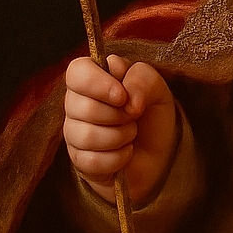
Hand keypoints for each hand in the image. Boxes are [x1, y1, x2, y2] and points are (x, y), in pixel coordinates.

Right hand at [63, 54, 176, 206]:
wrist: (159, 148)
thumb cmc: (151, 110)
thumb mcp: (156, 87)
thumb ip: (142, 80)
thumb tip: (126, 99)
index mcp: (92, 77)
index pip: (77, 71)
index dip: (98, 83)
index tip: (122, 96)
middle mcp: (76, 103)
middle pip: (83, 107)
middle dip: (119, 115)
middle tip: (134, 115)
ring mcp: (74, 133)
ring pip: (87, 136)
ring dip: (121, 136)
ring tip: (131, 132)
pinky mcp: (78, 160)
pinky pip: (92, 161)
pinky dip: (118, 157)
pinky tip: (126, 151)